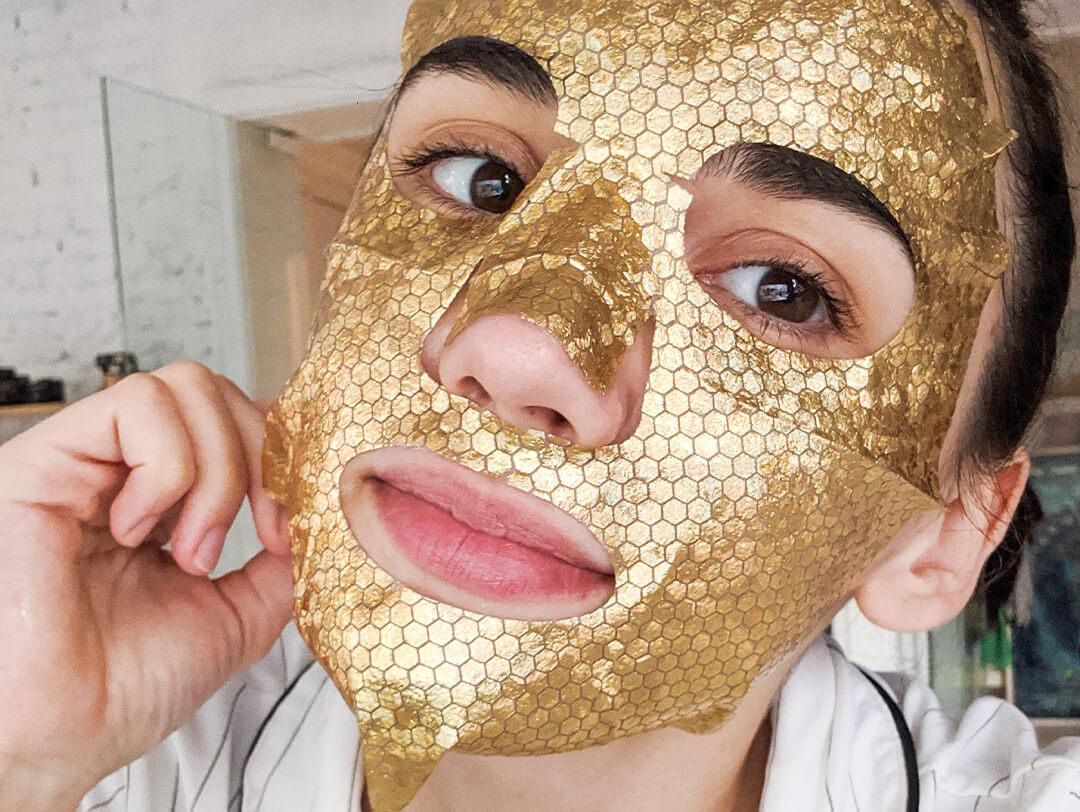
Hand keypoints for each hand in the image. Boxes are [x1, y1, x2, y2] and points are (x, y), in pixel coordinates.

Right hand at [0, 361, 293, 808]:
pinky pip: (136, 406)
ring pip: (185, 387)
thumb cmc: (125, 687)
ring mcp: (85, 458)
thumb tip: (323, 509)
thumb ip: (282, 558)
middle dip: (260, 458)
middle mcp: (122, 469)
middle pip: (218, 391)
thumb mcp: (238, 613)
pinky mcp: (45, 457)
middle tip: (258, 536)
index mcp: (163, 499)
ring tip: (191, 550)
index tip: (293, 521)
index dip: (281, 450)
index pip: (235, 418)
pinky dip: (168, 470)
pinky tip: (138, 531)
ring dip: (216, 472)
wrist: (62, 737)